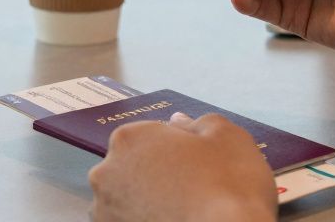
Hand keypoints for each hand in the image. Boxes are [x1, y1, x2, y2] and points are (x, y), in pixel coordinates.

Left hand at [88, 112, 275, 221]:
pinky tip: (173, 219)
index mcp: (128, 139)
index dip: (171, 147)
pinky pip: (128, 221)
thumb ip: (195, 123)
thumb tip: (179, 122)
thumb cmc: (228, 183)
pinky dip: (145, 220)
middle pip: (130, 168)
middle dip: (153, 175)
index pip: (144, 137)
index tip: (191, 162)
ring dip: (145, 202)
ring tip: (181, 209)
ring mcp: (106, 211)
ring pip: (126, 201)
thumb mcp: (225, 136)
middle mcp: (106, 174)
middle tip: (188, 188)